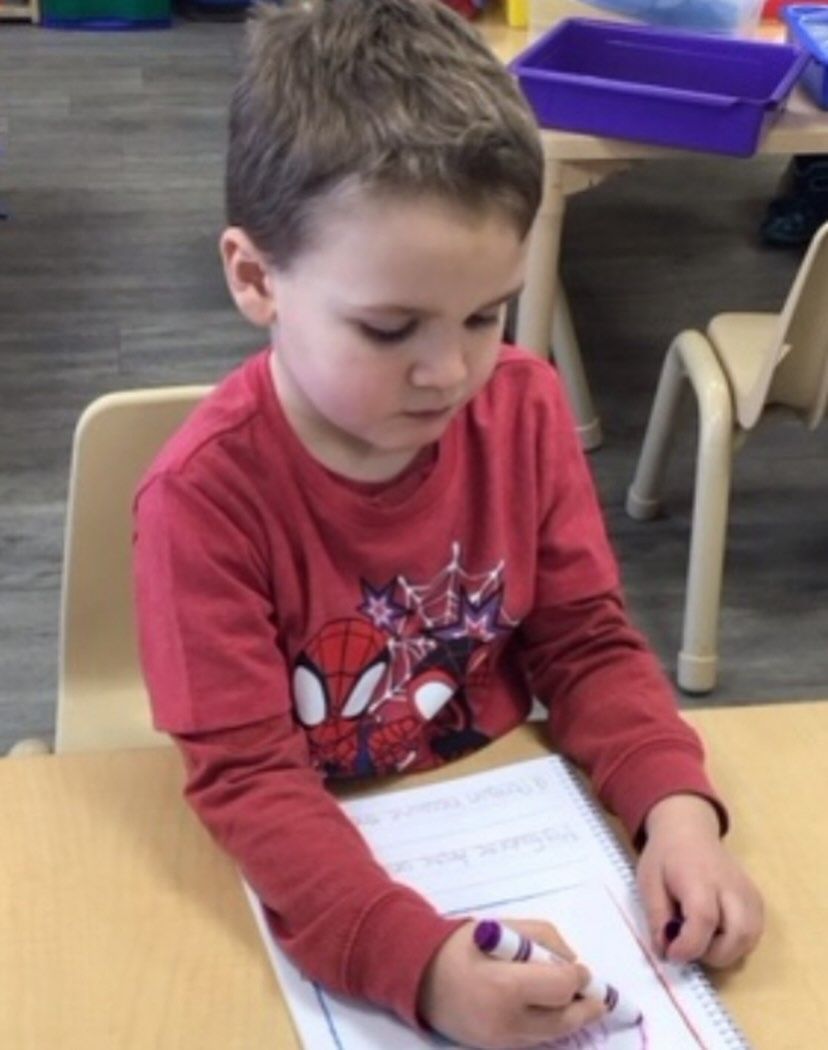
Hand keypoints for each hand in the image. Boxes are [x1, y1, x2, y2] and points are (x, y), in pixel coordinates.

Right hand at [418, 918, 603, 1048]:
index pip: (560, 988)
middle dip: (586, 1007)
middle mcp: (507, 1020)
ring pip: (553, 1035)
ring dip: (572, 1020)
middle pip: (564, 1021)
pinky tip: (555, 1013)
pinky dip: (550, 1027)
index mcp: (506, 985)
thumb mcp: (504, 927)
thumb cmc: (464, 946)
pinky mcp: (498, 1049)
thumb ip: (544, 938)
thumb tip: (571, 961)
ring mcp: (502, 1041)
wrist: (423, 976)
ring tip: (583, 1005)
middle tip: (598, 998)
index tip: (582, 970)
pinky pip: (535, 1040)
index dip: (578, 978)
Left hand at [637, 793, 763, 968]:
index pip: (704, 918)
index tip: (671, 954)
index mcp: (699, 878)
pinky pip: (754, 932)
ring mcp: (748, 893)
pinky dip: (737, 943)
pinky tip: (716, 933)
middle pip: (738, 933)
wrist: (688, 830)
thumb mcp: (648, 882)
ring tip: (701, 938)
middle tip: (689, 946)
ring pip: (750, 938)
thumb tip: (665, 952)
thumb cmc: (665, 857)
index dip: (689, 945)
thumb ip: (657, 917)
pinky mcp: (756, 900)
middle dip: (713, 954)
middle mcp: (731, 886)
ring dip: (726, 951)